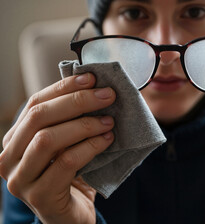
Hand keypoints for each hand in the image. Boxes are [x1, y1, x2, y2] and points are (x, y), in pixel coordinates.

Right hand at [0, 73, 115, 223]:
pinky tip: (107, 140)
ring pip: (48, 139)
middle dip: (77, 102)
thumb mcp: (67, 143)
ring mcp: (20, 179)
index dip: (64, 88)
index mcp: (15, 139)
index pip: (35, 104)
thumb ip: (69, 121)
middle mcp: (8, 157)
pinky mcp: (39, 196)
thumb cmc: (71, 175)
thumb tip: (93, 87)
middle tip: (108, 96)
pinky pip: (66, 162)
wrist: (72, 215)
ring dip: (84, 125)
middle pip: (40, 117)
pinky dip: (90, 147)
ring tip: (109, 121)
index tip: (92, 78)